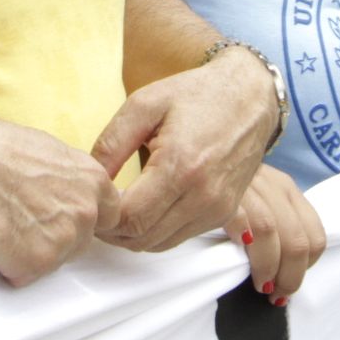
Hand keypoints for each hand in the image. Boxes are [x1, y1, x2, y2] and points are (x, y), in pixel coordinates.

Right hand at [0, 105, 118, 284]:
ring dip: (29, 251)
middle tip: (18, 215)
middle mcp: (87, 211)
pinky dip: (6, 263)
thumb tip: (74, 198)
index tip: (53, 215)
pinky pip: (24, 275)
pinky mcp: (36, 262)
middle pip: (80, 243)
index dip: (76, 219)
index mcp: (95, 180)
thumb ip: (72, 180)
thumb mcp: (49, 152)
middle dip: (53, 237)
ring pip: (53, 262)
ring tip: (2, 220)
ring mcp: (64, 238)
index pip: (106, 217)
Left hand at [93, 49, 280, 254]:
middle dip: (113, 230)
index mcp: (180, 164)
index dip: (103, 218)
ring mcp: (217, 208)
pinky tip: (144, 209)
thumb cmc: (196, 95)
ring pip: (159, 244)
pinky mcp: (224, 214)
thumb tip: (89, 180)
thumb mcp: (144, 104)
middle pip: (143, 237)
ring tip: (117, 209)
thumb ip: (111, 144)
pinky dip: (156, 232)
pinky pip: (179, 237)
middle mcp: (203, 194)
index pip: (131, 217)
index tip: (92, 201)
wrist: (249, 97)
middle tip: (98, 208)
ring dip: (132, 235)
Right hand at [230, 166, 324, 301]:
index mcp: (284, 187)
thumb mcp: (258, 198)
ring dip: (268, 268)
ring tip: (260, 285)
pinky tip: (240, 260)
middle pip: (297, 240)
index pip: (315, 235)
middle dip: (289, 276)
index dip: (305, 268)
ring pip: (270, 232)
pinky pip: (239, 221)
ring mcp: (245, 186)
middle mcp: (270, 184)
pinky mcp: (219, 192)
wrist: (192, 161)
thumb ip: (276, 223)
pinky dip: (244, 244)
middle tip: (276, 295)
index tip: (288, 284)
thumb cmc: (222, 188)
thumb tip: (287, 268)